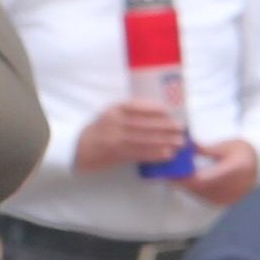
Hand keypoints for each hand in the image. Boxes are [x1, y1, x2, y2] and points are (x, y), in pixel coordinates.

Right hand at [73, 97, 189, 171]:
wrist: (78, 149)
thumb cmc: (99, 131)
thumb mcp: (110, 116)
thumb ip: (128, 113)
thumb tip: (157, 115)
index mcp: (114, 109)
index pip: (137, 105)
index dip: (154, 108)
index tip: (169, 111)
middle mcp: (115, 122)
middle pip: (144, 123)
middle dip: (166, 126)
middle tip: (182, 128)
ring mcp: (115, 138)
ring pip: (145, 139)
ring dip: (165, 141)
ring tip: (179, 143)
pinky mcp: (117, 153)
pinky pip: (140, 153)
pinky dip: (155, 154)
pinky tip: (167, 154)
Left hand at [177, 136, 259, 206]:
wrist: (258, 164)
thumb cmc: (242, 151)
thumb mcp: (224, 146)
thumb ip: (205, 150)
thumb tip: (186, 146)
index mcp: (232, 171)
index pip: (202, 180)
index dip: (185, 178)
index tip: (172, 172)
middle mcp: (231, 188)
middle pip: (199, 189)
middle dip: (182, 182)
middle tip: (169, 174)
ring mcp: (229, 197)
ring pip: (200, 195)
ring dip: (187, 187)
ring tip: (175, 177)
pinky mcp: (226, 202)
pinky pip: (206, 198)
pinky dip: (195, 191)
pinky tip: (187, 183)